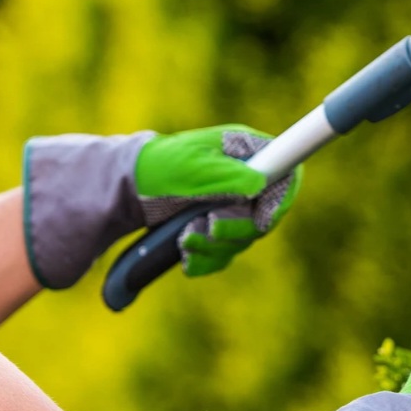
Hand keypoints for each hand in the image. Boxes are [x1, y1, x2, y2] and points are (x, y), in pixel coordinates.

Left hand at [22, 124, 300, 288]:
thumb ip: (227, 175)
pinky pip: (223, 254)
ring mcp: (230, 204)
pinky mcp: (214, 228)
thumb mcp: (190, 169)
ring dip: (213, 247)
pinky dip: (204, 258)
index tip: (261, 219)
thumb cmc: (156, 169)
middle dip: (233, 229)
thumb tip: (263, 183)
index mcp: (244, 152)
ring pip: (243, 240)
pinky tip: (184, 253)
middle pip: (265, 216)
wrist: (124, 192)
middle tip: (205, 228)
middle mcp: (243, 177)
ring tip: (184, 240)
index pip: (287, 172)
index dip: (281, 199)